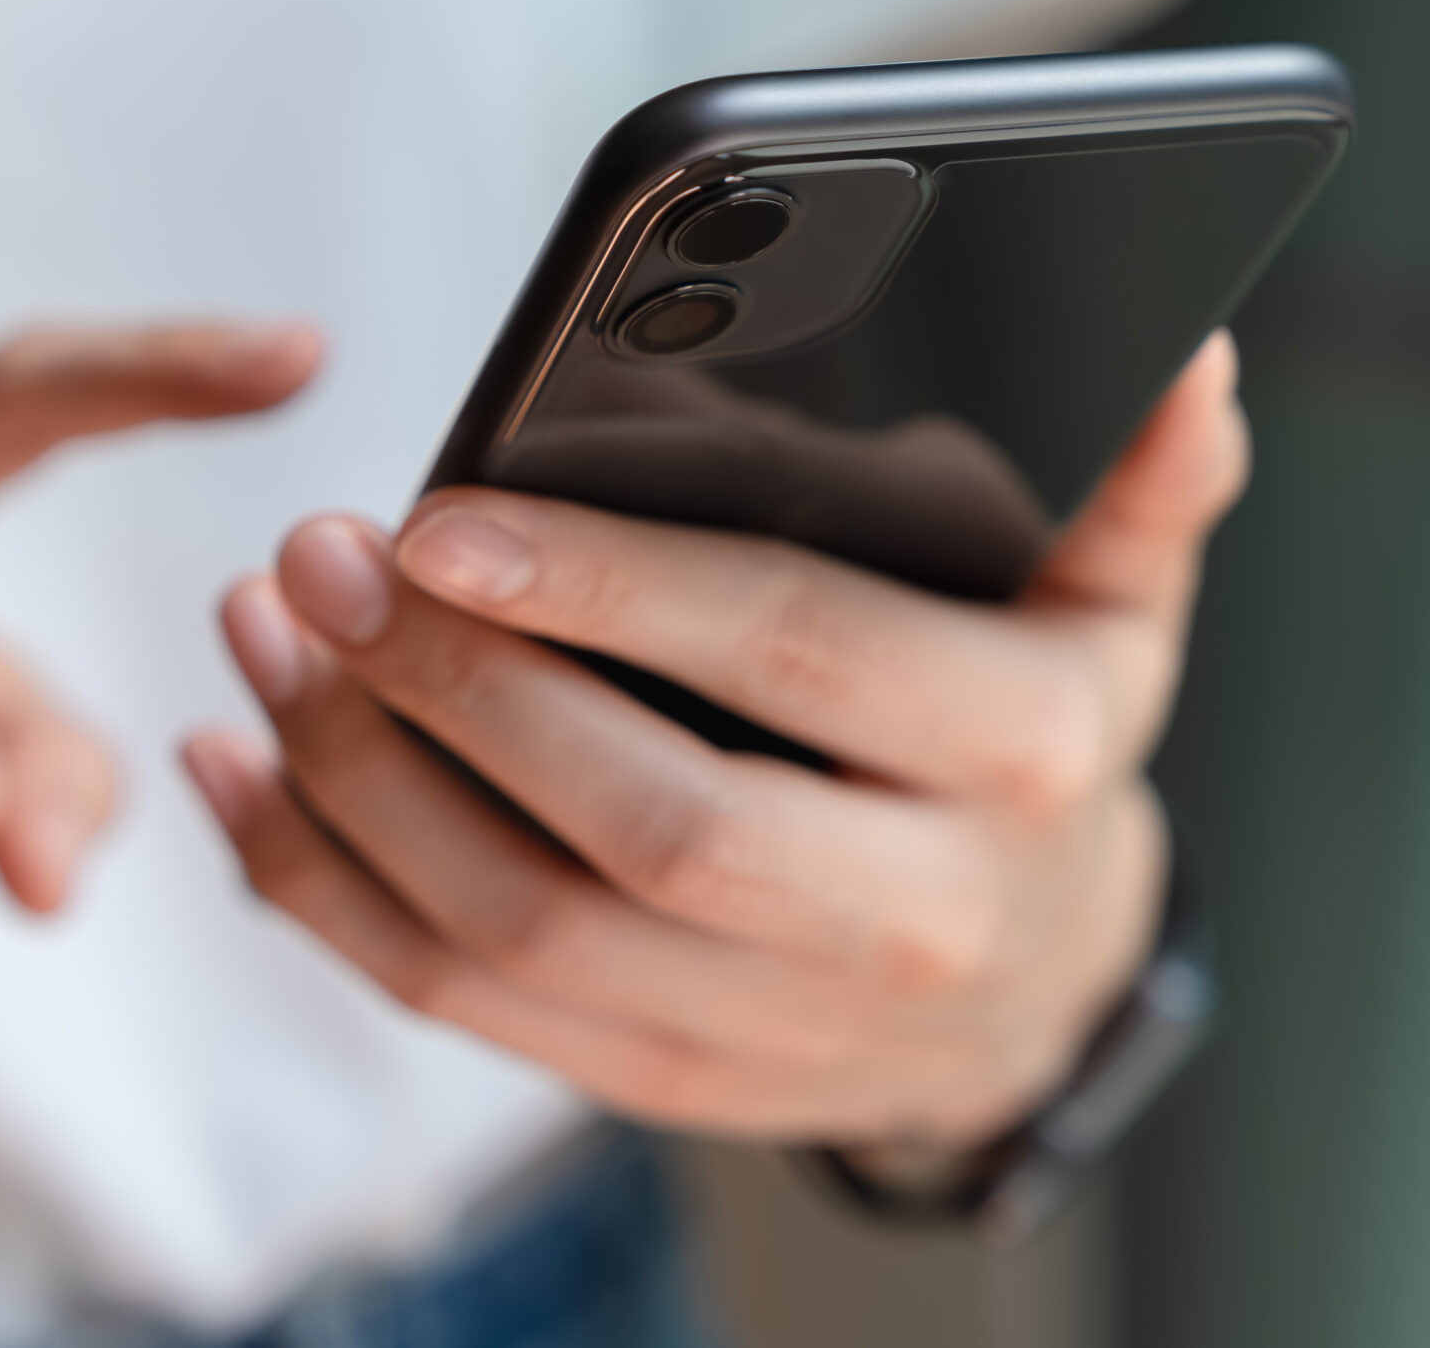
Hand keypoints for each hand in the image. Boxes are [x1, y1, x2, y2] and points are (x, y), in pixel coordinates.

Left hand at [184, 333, 1244, 1145]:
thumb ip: (1140, 488)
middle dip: (449, 686)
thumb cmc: (1032, 742)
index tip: (438, 517)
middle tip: (314, 559)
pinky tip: (241, 778)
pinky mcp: (661, 1077)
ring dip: (355, 780)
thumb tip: (1187, 352)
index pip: (791, 652)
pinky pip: (466, 1001)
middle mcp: (902, 915)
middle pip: (635, 818)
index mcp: (1018, 757)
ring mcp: (774, 1027)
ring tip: (261, 634)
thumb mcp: (1117, 611)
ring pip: (521, 926)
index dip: (607, 588)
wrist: (1028, 986)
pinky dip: (329, 893)